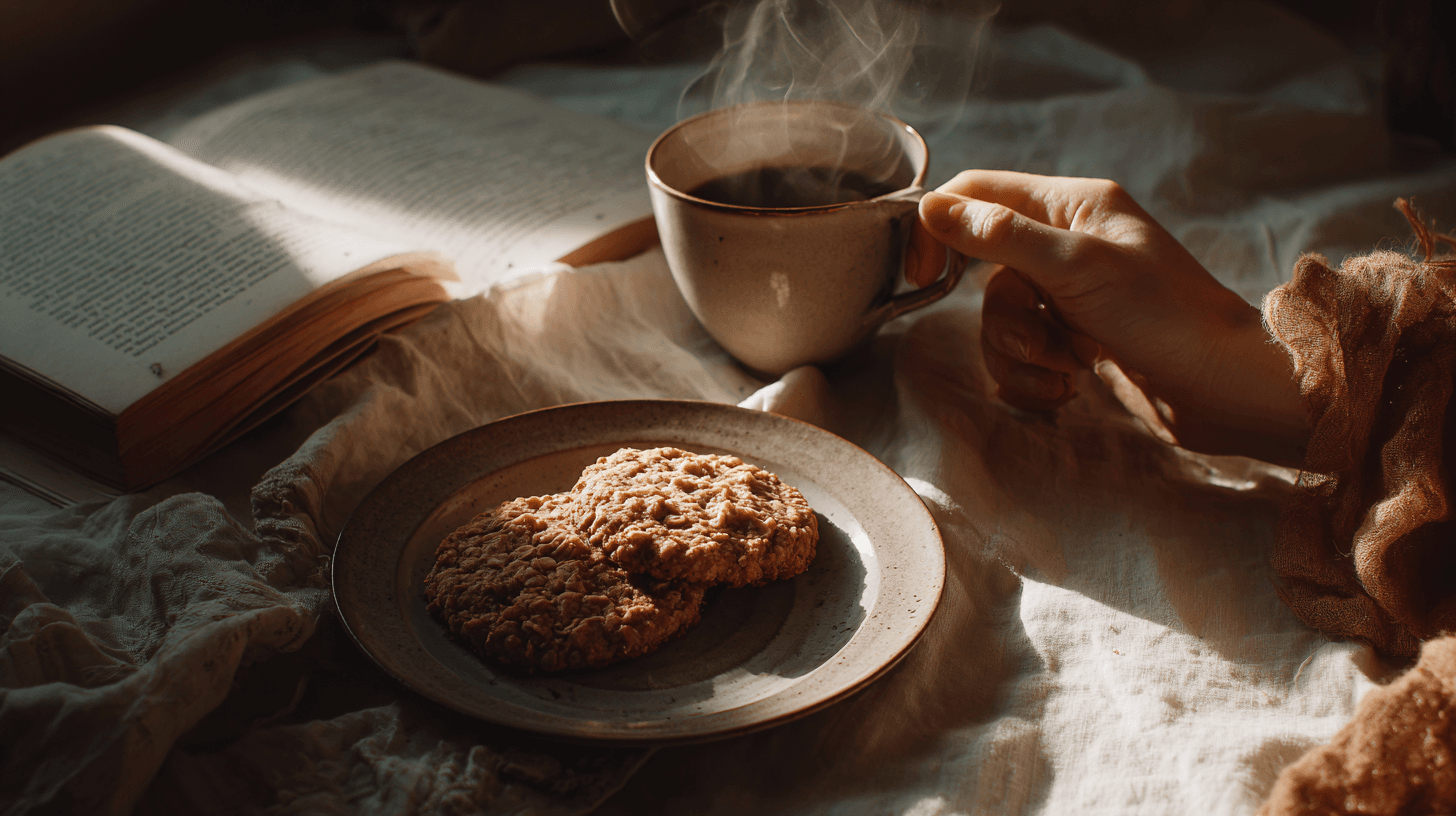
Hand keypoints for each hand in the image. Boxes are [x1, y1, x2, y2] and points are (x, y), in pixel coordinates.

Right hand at [906, 170, 1307, 465]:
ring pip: (1001, 321)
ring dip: (1023, 354)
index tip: (920, 276)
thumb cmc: (1166, 316)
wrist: (1223, 391)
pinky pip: (1022, 355)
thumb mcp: (1076, 267)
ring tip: (1069, 370)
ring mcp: (1072, 296)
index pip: (978, 193)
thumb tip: (931, 207)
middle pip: (985, 273)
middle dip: (1003, 320)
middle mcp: (1069, 244)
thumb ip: (1000, 235)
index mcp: (1073, 206)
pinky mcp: (1076, 342)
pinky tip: (1070, 389)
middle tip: (1038, 341)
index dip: (939, 228)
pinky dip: (1035, 378)